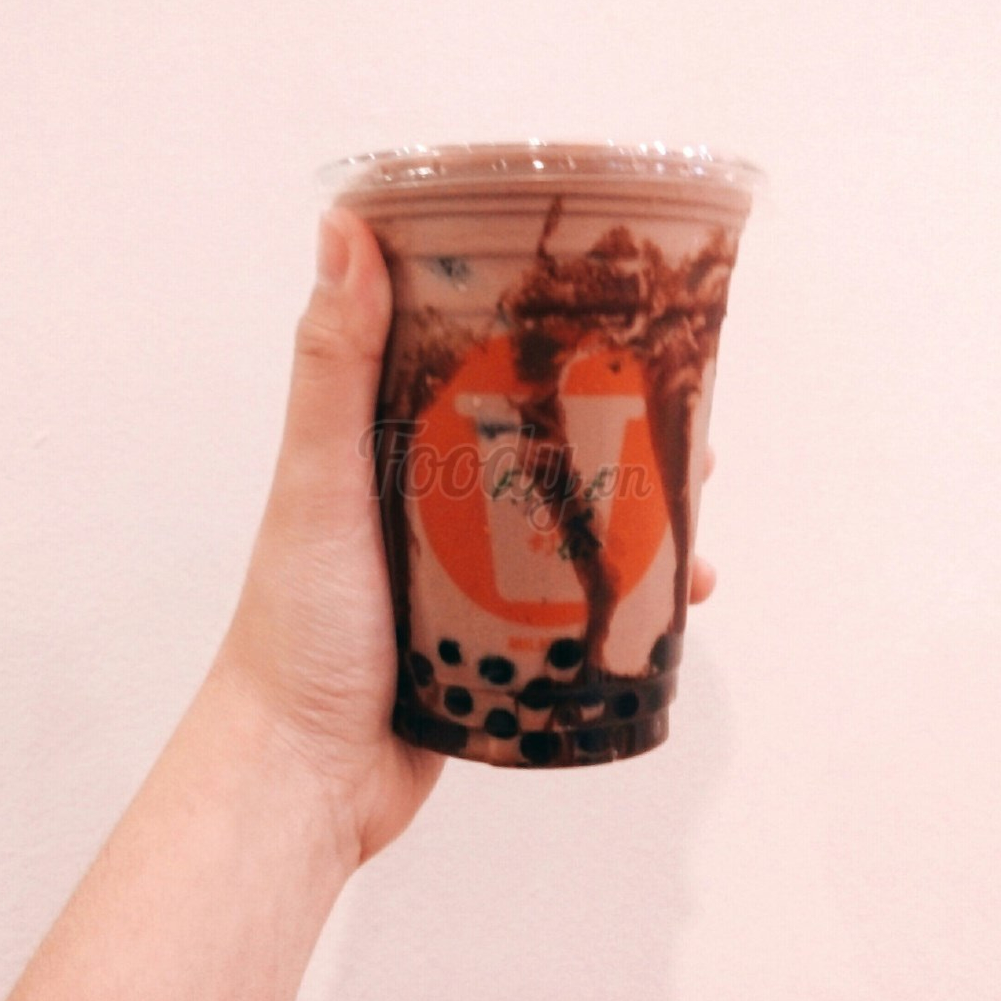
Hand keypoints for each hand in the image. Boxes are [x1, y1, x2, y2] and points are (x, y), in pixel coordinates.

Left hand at [215, 208, 718, 865]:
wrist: (305, 773)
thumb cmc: (300, 625)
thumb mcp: (320, 484)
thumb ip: (333, 367)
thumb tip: (343, 226)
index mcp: (390, 448)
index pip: (472, 359)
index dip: (540, 323)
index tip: (607, 292)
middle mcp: (433, 501)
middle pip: (545, 438)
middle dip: (618, 417)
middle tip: (686, 403)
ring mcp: (469, 572)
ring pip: (574, 518)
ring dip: (642, 503)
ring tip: (700, 495)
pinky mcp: (499, 638)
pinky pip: (577, 599)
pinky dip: (632, 589)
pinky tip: (684, 590)